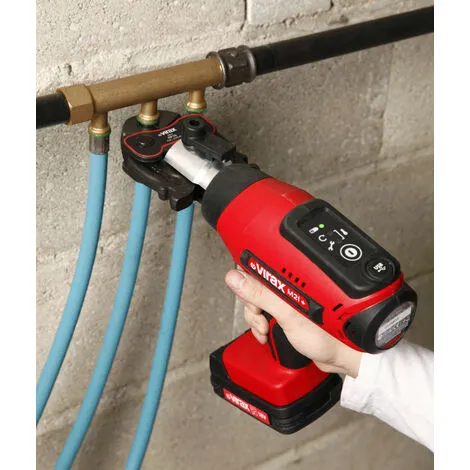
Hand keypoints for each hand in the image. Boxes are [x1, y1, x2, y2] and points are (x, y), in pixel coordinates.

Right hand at [225, 269, 362, 377]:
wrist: (340, 355)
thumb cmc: (325, 333)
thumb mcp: (287, 314)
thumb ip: (260, 294)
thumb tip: (236, 278)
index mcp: (288, 278)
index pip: (258, 265)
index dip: (246, 278)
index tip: (247, 294)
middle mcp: (287, 285)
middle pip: (253, 286)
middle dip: (251, 305)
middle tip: (260, 316)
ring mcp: (285, 299)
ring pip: (256, 302)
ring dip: (254, 318)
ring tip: (265, 329)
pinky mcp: (285, 312)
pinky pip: (263, 314)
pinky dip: (260, 325)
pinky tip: (266, 333)